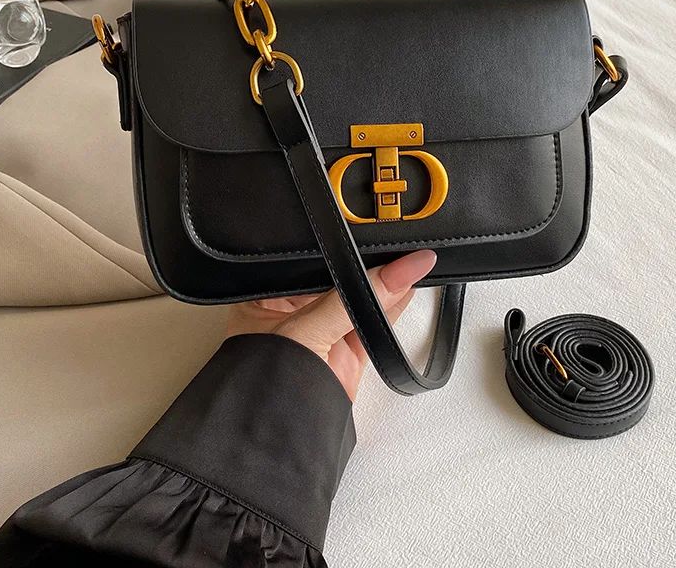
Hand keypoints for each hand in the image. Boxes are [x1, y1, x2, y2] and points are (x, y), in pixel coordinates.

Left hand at [225, 250, 436, 399]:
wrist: (276, 445)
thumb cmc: (262, 386)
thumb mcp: (306, 329)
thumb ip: (352, 299)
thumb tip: (397, 271)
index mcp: (265, 297)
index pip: (309, 261)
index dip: (338, 247)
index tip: (369, 230)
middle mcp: (291, 313)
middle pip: (336, 279)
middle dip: (365, 264)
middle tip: (396, 242)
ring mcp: (320, 335)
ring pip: (358, 301)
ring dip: (385, 284)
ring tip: (412, 260)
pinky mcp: (344, 355)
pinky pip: (372, 324)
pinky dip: (392, 308)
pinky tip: (409, 287)